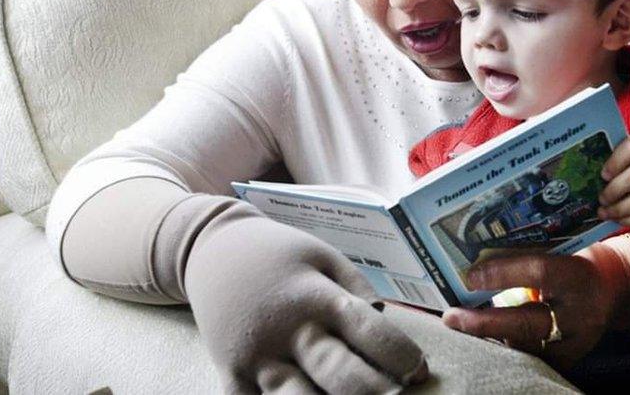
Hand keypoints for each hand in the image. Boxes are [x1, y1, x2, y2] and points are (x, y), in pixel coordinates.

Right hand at [184, 203, 426, 393]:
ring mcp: (256, 358)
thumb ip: (357, 289)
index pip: (369, 330)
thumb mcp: (323, 256)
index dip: (401, 356)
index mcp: (316, 296)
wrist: (210, 249)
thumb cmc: (279, 254)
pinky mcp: (231, 375)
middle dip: (376, 393)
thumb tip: (387, 322)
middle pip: (340, 375)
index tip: (419, 371)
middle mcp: (287, 330)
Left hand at [442, 244, 629, 370]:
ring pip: (523, 346)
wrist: (614, 291)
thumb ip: (525, 260)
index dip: (503, 274)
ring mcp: (576, 342)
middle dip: (483, 323)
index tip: (470, 276)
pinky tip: (484, 339)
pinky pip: (529, 357)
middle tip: (451, 318)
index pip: (539, 272)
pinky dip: (504, 347)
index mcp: (577, 276)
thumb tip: (477, 264)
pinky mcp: (569, 360)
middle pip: (526, 322)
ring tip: (462, 326)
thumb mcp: (559, 254)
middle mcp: (580, 314)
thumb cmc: (576, 264)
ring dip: (488, 337)